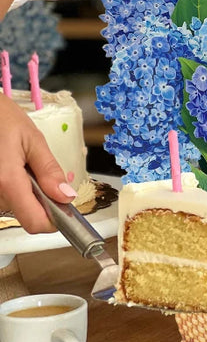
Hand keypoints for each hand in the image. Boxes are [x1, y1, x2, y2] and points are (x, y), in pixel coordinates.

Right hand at [0, 93, 75, 232]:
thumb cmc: (0, 118)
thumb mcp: (33, 139)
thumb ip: (49, 170)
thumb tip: (66, 196)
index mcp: (7, 181)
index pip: (35, 222)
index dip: (54, 220)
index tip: (64, 205)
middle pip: (27, 214)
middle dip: (41, 197)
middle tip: (43, 171)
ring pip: (15, 206)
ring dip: (27, 191)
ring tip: (24, 165)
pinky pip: (5, 198)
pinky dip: (14, 188)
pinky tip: (14, 168)